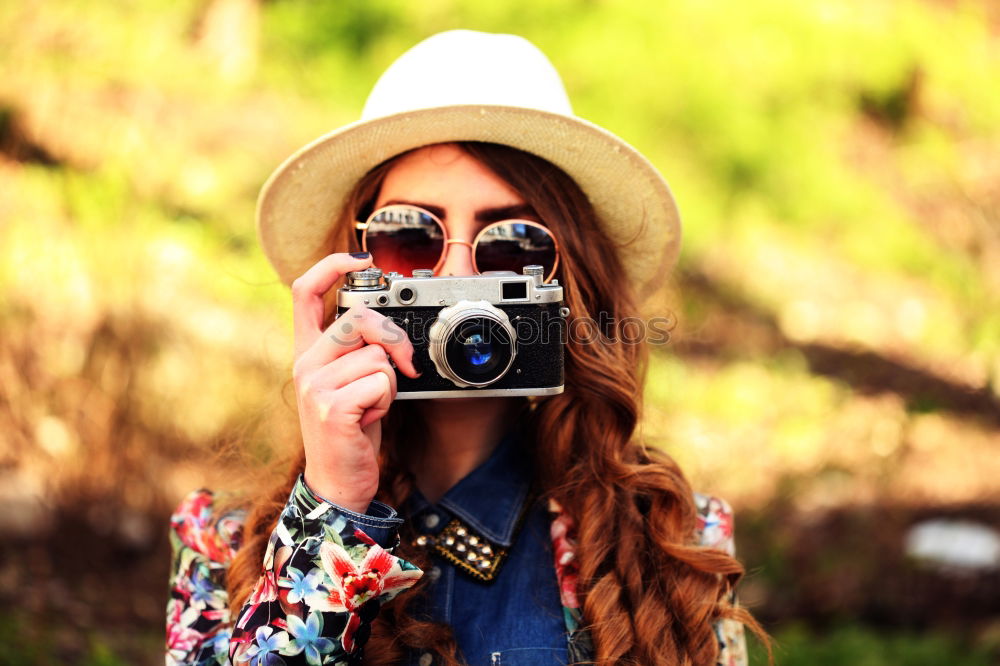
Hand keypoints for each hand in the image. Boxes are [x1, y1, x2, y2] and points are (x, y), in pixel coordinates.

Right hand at [291, 253, 418, 512]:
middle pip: (358, 319)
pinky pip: (380, 383)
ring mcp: (314, 385)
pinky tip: (368, 420)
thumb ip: (357, 351)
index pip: (305, 291)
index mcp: (308, 352)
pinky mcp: (330, 406)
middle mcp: (305, 363)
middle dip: (393, 339)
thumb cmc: (351, 432)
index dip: (332, 265)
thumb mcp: (350, 383)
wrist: (338, 483)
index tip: (360, 258)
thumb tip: (388, 327)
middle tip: (403, 366)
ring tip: (371, 406)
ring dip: (389, 383)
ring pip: (377, 356)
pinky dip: (386, 402)